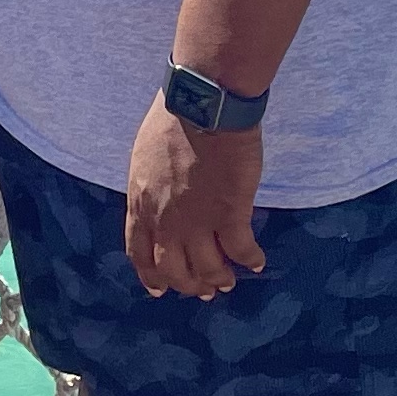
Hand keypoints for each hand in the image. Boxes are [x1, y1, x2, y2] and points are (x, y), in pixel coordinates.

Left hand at [122, 102, 266, 298]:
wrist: (202, 105)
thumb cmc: (173, 119)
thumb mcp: (144, 158)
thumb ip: (150, 188)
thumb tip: (159, 200)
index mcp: (141, 204)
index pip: (139, 253)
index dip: (151, 275)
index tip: (160, 288)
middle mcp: (165, 221)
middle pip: (173, 270)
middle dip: (188, 284)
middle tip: (203, 290)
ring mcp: (197, 222)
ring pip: (207, 269)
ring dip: (219, 279)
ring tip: (229, 281)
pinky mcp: (229, 214)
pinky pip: (241, 251)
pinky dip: (250, 261)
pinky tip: (257, 262)